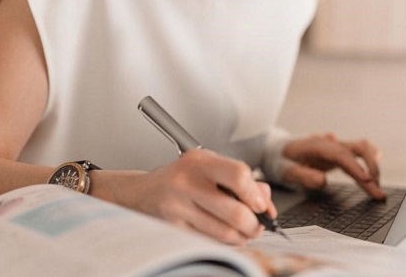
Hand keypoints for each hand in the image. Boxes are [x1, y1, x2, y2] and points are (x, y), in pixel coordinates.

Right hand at [100, 149, 275, 244]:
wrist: (140, 193)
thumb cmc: (179, 179)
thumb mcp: (207, 167)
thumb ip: (239, 179)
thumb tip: (265, 198)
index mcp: (198, 162)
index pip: (238, 175)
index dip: (256, 194)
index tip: (261, 204)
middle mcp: (186, 182)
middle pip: (235, 212)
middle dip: (253, 224)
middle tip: (256, 225)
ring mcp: (178, 207)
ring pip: (225, 233)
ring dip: (241, 237)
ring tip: (242, 232)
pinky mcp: (173, 228)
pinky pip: (209, 241)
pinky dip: (223, 243)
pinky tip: (222, 235)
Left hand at [281, 133, 385, 199]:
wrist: (274, 149)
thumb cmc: (279, 160)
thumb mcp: (284, 170)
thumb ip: (302, 176)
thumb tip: (322, 181)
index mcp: (317, 146)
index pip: (343, 156)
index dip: (358, 168)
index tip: (369, 183)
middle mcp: (330, 143)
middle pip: (360, 148)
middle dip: (372, 169)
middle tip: (377, 192)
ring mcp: (336, 146)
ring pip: (363, 149)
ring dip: (373, 166)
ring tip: (376, 188)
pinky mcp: (339, 153)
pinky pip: (360, 154)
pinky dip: (370, 163)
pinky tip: (373, 178)